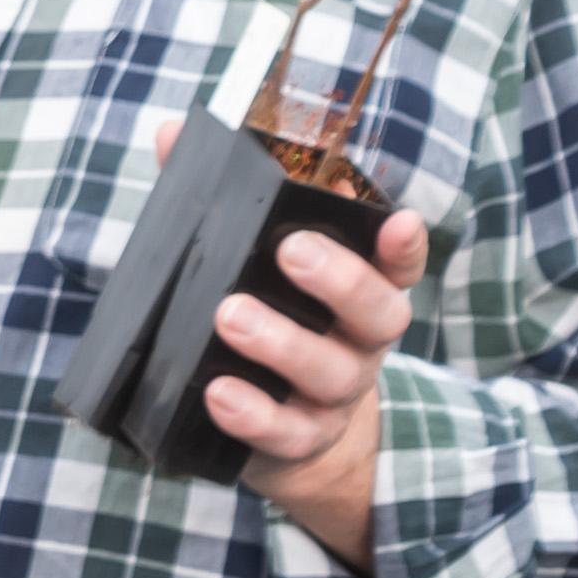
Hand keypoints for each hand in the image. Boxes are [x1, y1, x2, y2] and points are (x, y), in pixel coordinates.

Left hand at [194, 164, 430, 568]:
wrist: (290, 440)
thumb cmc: (267, 326)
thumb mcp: (249, 269)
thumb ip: (219, 206)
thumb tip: (174, 136)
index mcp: (358, 296)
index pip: (397, 266)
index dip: (403, 245)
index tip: (399, 219)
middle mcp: (359, 344)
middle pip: (377, 314)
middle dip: (340, 280)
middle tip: (290, 251)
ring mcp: (335, 396)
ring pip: (331, 372)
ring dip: (283, 343)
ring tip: (230, 316)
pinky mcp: (301, 441)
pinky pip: (287, 432)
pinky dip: (254, 414)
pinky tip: (218, 393)